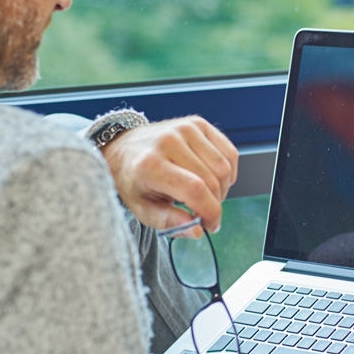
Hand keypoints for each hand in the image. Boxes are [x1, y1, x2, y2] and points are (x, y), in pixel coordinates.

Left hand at [99, 116, 237, 234]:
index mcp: (150, 165)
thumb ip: (169, 222)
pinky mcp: (197, 123)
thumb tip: (198, 230)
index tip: (212, 226)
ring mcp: (185, 128)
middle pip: (211, 180)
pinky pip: (228, 152)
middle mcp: (169, 141)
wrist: (124, 148)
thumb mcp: (142, 208)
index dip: (210, 212)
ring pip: (223, 167)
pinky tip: (214, 180)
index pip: (194, 189)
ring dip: (222, 189)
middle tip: (206, 215)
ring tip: (207, 197)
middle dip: (215, 204)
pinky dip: (228, 172)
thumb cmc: (133, 180)